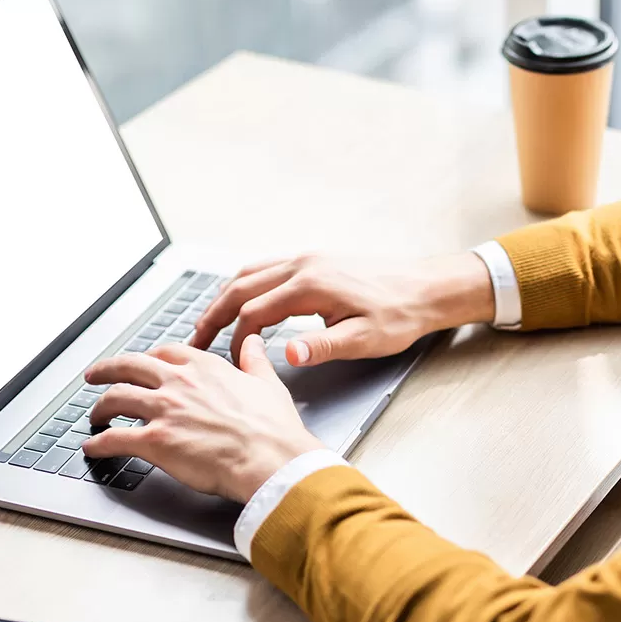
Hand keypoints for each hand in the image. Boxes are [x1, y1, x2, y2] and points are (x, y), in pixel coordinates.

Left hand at [82, 337, 324, 502]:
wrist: (270, 458)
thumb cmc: (272, 428)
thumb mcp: (267, 382)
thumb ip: (255, 359)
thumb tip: (254, 341)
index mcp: (204, 367)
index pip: (164, 353)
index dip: (148, 358)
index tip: (142, 362)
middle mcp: (178, 383)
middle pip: (128, 367)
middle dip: (106, 370)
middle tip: (95, 375)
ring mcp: (163, 410)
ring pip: (115, 398)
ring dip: (100, 406)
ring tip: (95, 415)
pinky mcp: (154, 441)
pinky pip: (114, 438)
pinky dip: (98, 443)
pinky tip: (92, 446)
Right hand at [189, 252, 495, 365]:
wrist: (426, 289)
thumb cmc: (399, 314)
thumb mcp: (364, 339)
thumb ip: (323, 346)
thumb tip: (289, 355)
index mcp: (311, 284)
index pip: (254, 311)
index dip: (235, 339)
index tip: (229, 363)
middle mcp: (303, 264)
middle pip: (241, 286)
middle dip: (213, 314)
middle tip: (194, 341)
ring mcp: (307, 258)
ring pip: (249, 273)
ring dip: (225, 297)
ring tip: (209, 324)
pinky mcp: (314, 261)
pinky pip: (266, 268)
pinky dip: (245, 285)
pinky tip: (242, 302)